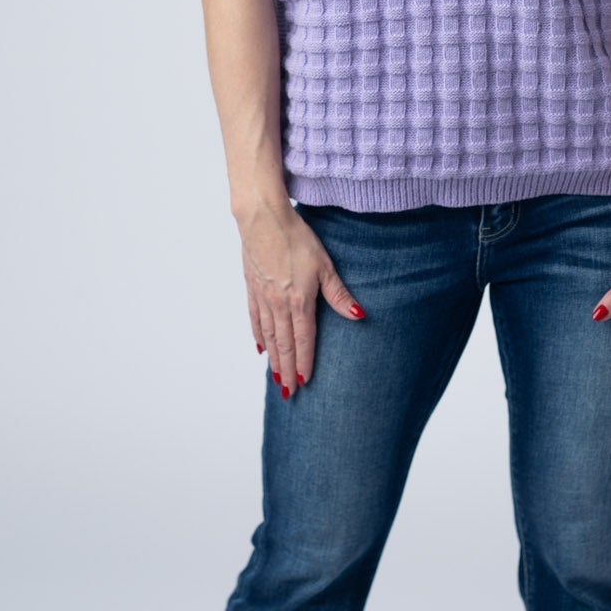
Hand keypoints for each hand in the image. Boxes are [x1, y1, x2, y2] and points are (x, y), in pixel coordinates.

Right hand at [235, 198, 365, 395]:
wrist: (262, 218)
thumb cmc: (296, 237)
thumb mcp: (324, 265)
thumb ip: (339, 294)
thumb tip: (359, 316)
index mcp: (298, 301)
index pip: (303, 340)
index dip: (304, 363)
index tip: (304, 383)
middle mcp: (278, 304)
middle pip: (283, 344)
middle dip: (287, 370)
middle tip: (288, 392)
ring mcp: (262, 297)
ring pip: (268, 336)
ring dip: (273, 358)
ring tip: (276, 377)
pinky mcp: (252, 287)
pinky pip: (254, 318)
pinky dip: (258, 336)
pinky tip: (260, 347)